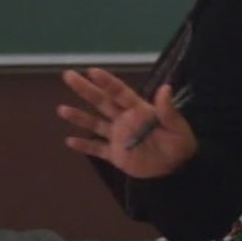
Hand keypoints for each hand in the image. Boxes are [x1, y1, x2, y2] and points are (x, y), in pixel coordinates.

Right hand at [58, 68, 196, 178]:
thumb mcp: (177, 127)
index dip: (107, 82)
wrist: (176, 169)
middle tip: (68, 75)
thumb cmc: (179, 144)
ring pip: (95, 124)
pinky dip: (84, 146)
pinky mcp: (115, 155)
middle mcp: (124, 120)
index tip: (92, 71)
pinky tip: (69, 141)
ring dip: (79, 116)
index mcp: (139, 110)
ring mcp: (118, 137)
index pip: (120, 93)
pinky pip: (97, 149)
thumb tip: (166, 87)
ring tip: (61, 109)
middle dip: (85, 89)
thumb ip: (168, 110)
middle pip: (102, 102)